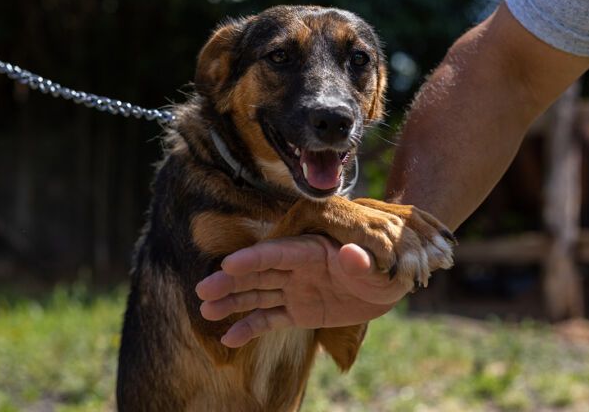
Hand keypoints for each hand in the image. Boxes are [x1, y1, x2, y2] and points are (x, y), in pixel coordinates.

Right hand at [195, 234, 411, 347]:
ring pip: (256, 295)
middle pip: (257, 274)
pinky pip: (269, 319)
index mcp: (312, 251)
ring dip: (231, 302)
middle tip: (203, 290)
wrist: (385, 287)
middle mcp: (296, 269)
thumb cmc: (383, 268)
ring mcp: (294, 290)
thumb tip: (352, 256)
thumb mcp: (379, 265)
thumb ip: (363, 261)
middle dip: (229, 281)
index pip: (277, 253)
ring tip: (205, 312)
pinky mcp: (297, 312)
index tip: (228, 263)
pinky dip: (249, 328)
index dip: (253, 258)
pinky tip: (229, 338)